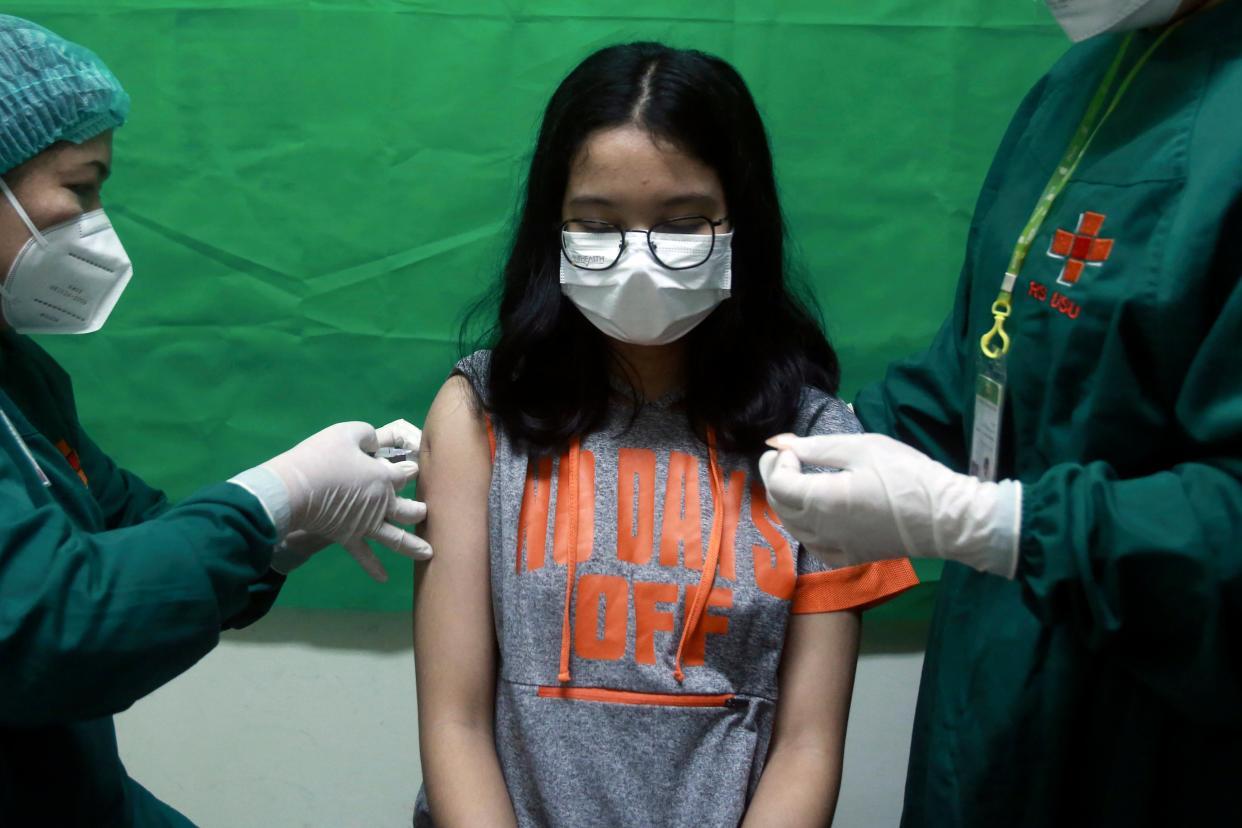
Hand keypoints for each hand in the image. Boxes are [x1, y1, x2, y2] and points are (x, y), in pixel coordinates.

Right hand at [263, 421, 430, 580]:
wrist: (294, 489)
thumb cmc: (321, 456)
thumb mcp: (348, 432)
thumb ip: (368, 435)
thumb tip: (375, 442)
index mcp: (385, 477)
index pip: (407, 474)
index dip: (410, 468)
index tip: (411, 467)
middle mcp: (381, 504)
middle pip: (409, 509)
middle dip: (420, 509)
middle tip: (425, 511)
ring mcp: (366, 524)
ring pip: (396, 537)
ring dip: (413, 546)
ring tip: (429, 553)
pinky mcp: (348, 537)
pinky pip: (363, 556)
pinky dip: (374, 568)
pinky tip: (384, 578)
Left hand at [758, 433, 1020, 577]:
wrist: (946, 517)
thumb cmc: (907, 475)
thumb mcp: (862, 448)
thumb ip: (817, 447)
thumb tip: (782, 443)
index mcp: (822, 500)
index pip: (778, 484)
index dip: (776, 463)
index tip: (791, 448)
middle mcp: (821, 530)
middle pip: (779, 506)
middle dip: (776, 479)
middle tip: (789, 459)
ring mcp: (835, 548)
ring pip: (793, 528)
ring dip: (788, 503)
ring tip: (800, 480)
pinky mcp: (850, 558)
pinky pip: (813, 546)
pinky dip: (805, 528)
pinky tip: (816, 514)